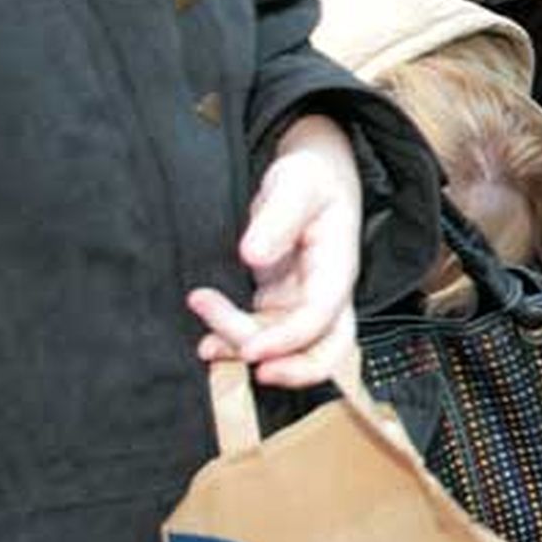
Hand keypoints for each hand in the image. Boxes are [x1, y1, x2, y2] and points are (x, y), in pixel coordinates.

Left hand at [188, 114, 361, 387]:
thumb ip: (277, 218)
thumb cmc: (311, 175)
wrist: (314, 171)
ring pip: (288, 347)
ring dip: (247, 347)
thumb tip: (252, 255)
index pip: (322, 315)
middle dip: (294, 370)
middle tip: (250, 365)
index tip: (251, 350)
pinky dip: (237, 343)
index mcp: (338, 266)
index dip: (289, 339)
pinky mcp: (282, 302)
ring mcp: (304, 300)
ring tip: (203, 331)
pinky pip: (265, 335)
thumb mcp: (297, 184)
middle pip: (327, 348)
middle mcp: (327, 291)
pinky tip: (209, 341)